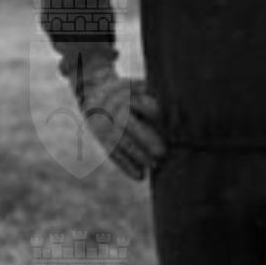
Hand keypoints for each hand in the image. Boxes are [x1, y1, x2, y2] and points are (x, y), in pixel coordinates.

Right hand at [76, 59, 166, 180]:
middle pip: (126, 124)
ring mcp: (104, 126)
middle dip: (145, 139)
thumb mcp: (137, 87)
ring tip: (155, 165)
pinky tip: (140, 176)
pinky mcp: (102, 139)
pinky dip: (127, 166)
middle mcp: (110, 110)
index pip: (137, 102)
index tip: (162, 117)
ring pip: (120, 142)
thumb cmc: (127, 90)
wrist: (93, 90)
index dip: (151, 109)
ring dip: (138, 156)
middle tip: (162, 153)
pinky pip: (113, 154)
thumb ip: (152, 98)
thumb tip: (172, 115)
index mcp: (122, 93)